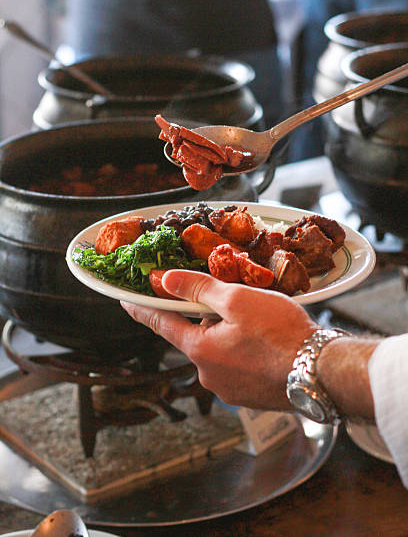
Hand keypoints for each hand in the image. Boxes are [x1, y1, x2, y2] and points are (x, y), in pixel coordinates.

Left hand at [121, 270, 317, 409]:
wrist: (320, 372)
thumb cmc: (280, 333)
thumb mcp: (236, 299)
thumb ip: (197, 289)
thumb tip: (164, 281)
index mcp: (199, 349)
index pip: (161, 324)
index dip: (143, 309)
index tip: (126, 302)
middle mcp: (208, 374)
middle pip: (196, 335)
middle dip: (209, 318)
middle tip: (236, 303)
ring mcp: (229, 389)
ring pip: (219, 350)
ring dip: (230, 335)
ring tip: (261, 324)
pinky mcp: (249, 396)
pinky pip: (237, 365)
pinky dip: (245, 351)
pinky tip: (267, 343)